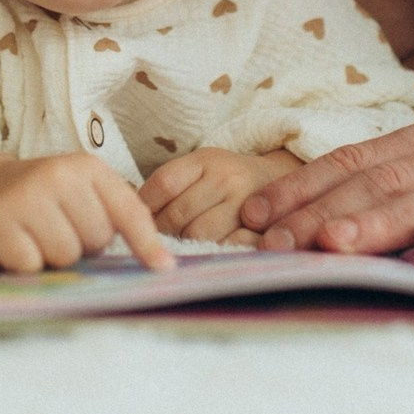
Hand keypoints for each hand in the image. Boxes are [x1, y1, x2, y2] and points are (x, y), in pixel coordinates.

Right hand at [0, 152, 173, 272]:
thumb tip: (159, 263)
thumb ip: (118, 217)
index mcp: (87, 166)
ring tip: (38, 236)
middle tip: (60, 229)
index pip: (128, 210)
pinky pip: (31, 265)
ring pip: (65, 256)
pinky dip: (26, 265)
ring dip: (55, 257)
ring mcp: (25, 195)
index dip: (146, 242)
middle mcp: (57, 174)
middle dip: (83, 245)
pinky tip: (17, 243)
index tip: (163, 268)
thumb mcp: (83, 192)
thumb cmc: (45, 199)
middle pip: (96, 239)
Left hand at [140, 147, 301, 245]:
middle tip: (159, 242)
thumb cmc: (230, 180)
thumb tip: (130, 214)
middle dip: (164, 233)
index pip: (163, 183)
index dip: (145, 208)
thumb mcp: (203, 168)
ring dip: (187, 245)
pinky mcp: (263, 228)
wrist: (283, 182)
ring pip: (199, 234)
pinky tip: (210, 253)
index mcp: (206, 159)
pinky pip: (227, 247)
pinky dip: (214, 253)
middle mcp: (226, 177)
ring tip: (184, 247)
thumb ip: (173, 185)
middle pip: (178, 214)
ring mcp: (246, 203)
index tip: (140, 222)